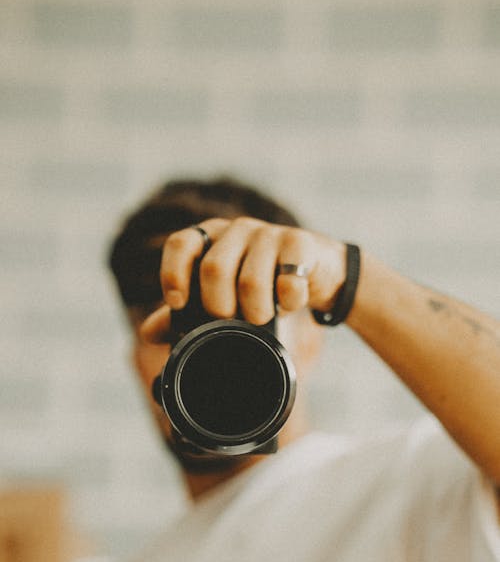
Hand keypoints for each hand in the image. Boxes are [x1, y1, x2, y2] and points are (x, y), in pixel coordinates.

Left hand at [140, 217, 345, 341]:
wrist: (316, 273)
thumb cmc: (261, 285)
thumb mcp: (223, 297)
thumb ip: (186, 313)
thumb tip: (148, 332)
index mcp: (211, 237)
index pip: (181, 243)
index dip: (173, 273)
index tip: (177, 303)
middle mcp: (237, 229)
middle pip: (214, 269)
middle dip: (220, 307)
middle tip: (232, 320)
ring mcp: (269, 233)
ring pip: (250, 281)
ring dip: (256, 312)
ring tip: (262, 317)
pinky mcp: (300, 242)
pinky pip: (287, 281)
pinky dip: (288, 302)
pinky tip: (290, 302)